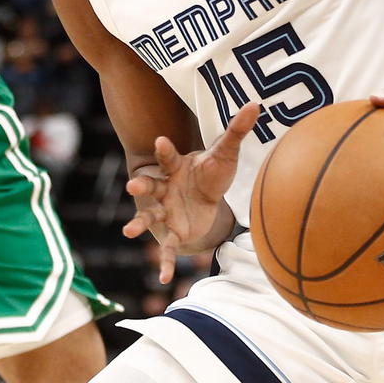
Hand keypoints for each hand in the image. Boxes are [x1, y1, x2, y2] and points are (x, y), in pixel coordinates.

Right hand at [124, 103, 258, 284]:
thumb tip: (256, 103)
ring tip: (127, 232)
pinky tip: (163, 279)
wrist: (208, 199)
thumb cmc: (212, 172)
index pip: (167, 156)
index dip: (164, 149)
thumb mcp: (225, 153)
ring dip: (138, 223)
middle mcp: (164, 188)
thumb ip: (236, 130)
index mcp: (174, 167)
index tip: (162, 140)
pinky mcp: (173, 232)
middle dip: (141, 185)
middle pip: (149, 185)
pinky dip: (164, 263)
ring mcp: (165, 211)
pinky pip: (166, 248)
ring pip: (149, 217)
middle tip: (132, 184)